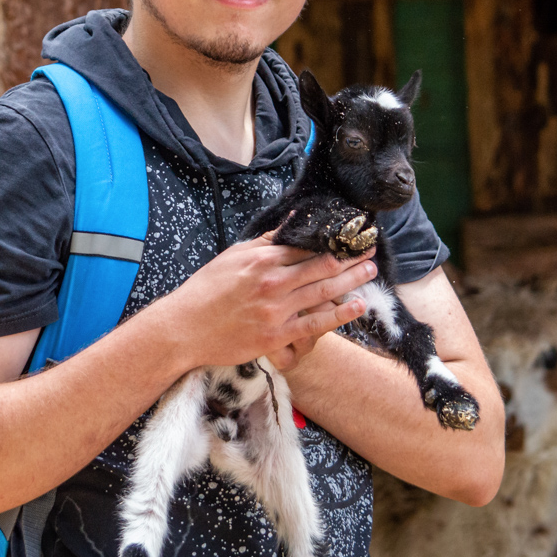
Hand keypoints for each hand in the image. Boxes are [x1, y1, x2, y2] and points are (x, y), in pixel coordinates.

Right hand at [143, 234, 375, 370]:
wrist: (185, 327)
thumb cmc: (206, 290)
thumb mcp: (234, 255)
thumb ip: (266, 240)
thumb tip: (293, 221)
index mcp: (262, 259)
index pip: (306, 245)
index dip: (332, 239)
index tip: (350, 233)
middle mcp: (273, 282)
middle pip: (322, 265)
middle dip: (350, 256)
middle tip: (370, 248)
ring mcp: (277, 310)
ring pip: (324, 291)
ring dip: (352, 279)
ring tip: (371, 270)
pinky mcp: (277, 335)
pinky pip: (315, 323)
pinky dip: (340, 314)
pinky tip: (358, 305)